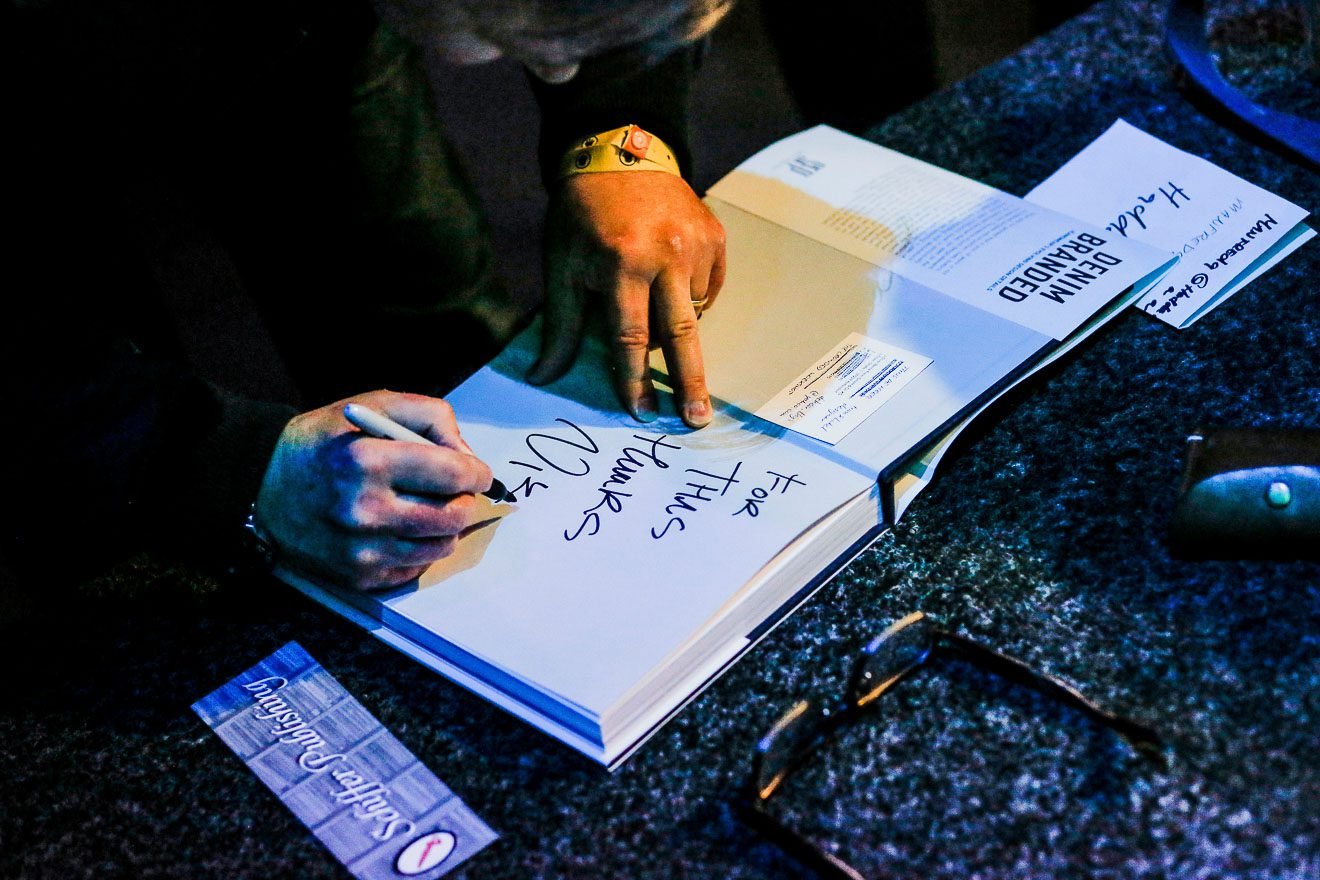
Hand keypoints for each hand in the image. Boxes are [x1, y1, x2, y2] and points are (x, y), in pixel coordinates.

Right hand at [255, 390, 493, 589]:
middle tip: (457, 491)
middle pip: (452, 515)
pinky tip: (403, 530)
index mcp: (367, 461)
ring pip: (440, 546)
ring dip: (447, 527)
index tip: (480, 473)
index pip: (451, 473)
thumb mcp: (371, 406)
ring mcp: (360, 550)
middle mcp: (364, 510)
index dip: (477, 473)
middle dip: (465, 500)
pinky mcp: (356, 577)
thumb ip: (428, 416)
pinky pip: (415, 568)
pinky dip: (420, 549)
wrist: (259, 485)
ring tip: (431, 509)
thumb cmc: (322, 441)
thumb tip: (467, 455)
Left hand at [529, 170, 726, 427]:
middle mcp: (665, 255)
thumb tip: (542, 377)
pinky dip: (691, 300)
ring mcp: (697, 244)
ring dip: (675, 325)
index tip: (642, 413)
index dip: (634, 379)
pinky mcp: (716, 236)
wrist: (620, 152)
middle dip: (690, 383)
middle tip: (697, 421)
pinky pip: (708, 289)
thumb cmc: (581, 216)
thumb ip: (560, 325)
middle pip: (680, 334)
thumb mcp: (560, 265)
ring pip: (693, 312)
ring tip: (652, 300)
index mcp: (621, 264)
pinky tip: (669, 281)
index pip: (630, 337)